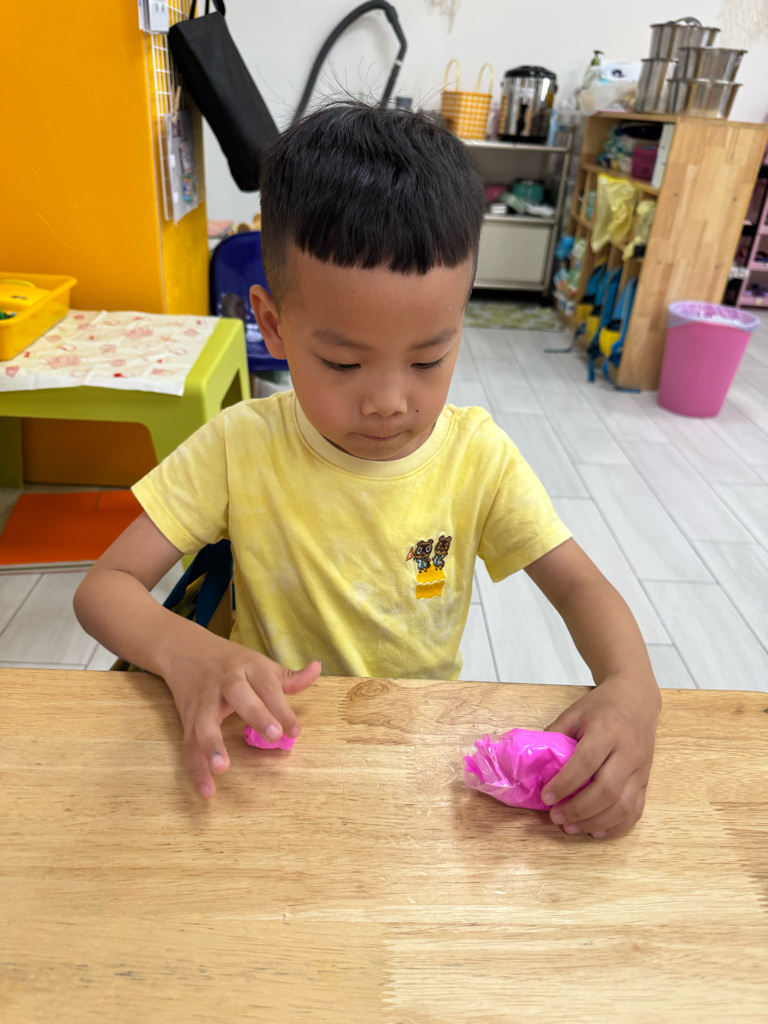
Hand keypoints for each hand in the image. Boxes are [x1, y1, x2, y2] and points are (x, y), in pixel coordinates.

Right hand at [160, 633, 320, 798]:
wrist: (185, 649)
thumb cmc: (232, 662)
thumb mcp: (260, 664)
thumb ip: (290, 677)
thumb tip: (317, 669)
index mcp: (248, 667)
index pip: (268, 686)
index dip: (282, 708)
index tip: (295, 731)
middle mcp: (225, 682)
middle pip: (239, 695)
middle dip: (255, 714)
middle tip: (272, 736)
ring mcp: (203, 700)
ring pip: (204, 721)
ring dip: (211, 745)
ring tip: (222, 768)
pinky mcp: (187, 718)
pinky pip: (189, 744)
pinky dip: (196, 768)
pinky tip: (207, 790)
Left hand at [541, 674, 660, 838]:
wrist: (637, 699)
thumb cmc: (601, 706)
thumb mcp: (575, 712)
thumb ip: (555, 735)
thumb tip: (533, 764)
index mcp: (607, 730)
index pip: (586, 762)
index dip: (565, 783)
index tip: (546, 797)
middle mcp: (628, 752)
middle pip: (607, 790)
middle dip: (578, 809)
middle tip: (555, 816)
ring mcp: (641, 769)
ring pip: (623, 806)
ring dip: (595, 822)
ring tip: (570, 827)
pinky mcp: (646, 781)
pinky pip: (635, 810)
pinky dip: (616, 826)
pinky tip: (596, 830)